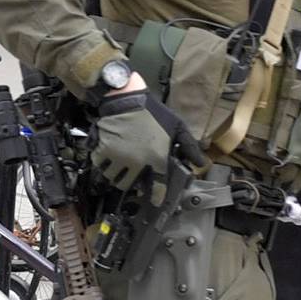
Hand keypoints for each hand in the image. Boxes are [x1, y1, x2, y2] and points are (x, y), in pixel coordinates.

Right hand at [89, 91, 203, 191]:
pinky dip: (102, 164)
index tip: (155, 200)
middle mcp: (136, 162)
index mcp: (156, 158)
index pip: (158, 186)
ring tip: (119, 168)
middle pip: (129, 185)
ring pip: (113, 177)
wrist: (126, 98)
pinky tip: (107, 158)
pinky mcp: (102, 150)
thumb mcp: (177, 127)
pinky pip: (100, 165)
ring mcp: (118, 157)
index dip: (157, 196)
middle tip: (132, 177)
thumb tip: (201, 164)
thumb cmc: (153, 112)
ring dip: (116, 175)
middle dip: (131, 183)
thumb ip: (189, 147)